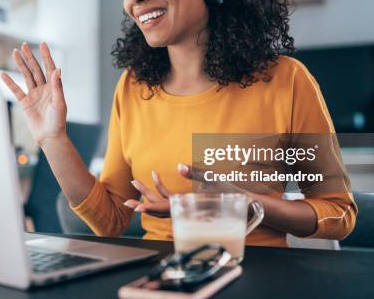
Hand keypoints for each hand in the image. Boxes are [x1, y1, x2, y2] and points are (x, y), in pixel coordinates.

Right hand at [1, 42, 66, 145]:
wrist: (49, 137)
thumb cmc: (58, 121)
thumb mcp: (59, 103)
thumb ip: (57, 87)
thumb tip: (57, 70)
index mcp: (53, 87)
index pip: (49, 68)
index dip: (46, 56)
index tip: (42, 44)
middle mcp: (43, 89)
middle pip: (35, 69)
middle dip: (30, 57)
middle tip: (24, 45)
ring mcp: (34, 94)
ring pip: (26, 76)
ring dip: (21, 65)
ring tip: (14, 53)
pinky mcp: (25, 102)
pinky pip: (16, 90)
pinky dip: (10, 82)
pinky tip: (3, 74)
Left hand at [123, 164, 252, 217]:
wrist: (247, 202)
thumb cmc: (231, 191)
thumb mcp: (213, 178)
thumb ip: (195, 172)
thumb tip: (179, 166)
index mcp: (188, 205)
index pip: (164, 209)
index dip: (148, 208)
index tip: (135, 206)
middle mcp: (185, 207)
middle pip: (158, 207)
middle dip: (142, 200)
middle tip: (126, 199)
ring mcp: (187, 205)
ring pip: (163, 203)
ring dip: (149, 193)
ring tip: (136, 181)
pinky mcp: (191, 201)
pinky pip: (172, 198)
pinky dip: (162, 189)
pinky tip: (156, 176)